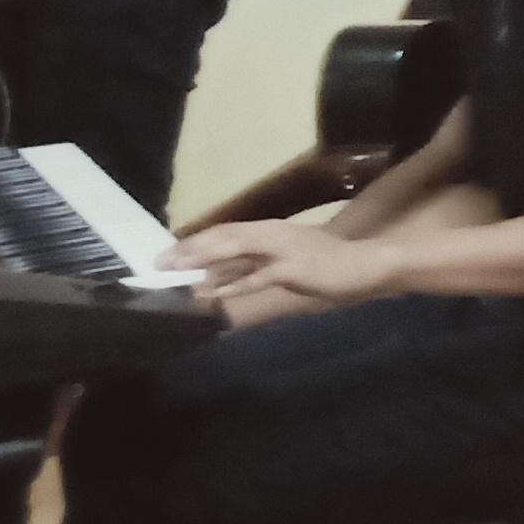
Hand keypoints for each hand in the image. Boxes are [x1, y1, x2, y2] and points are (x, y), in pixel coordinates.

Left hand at [172, 216, 387, 330]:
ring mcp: (284, 249)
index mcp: (269, 230)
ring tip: (179, 270)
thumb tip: (213, 277)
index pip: (225, 231)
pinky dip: (238, 283)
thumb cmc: (322, 263)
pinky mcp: (295, 268)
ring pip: (239, 249)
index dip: (194, 242)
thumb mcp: (281, 261)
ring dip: (207, 258)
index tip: (165, 255)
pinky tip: (218, 292)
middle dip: (191, 249)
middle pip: (225, 236)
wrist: (363, 264)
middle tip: (160, 263)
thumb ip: (249, 266)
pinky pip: (261, 275)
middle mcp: (273, 233)